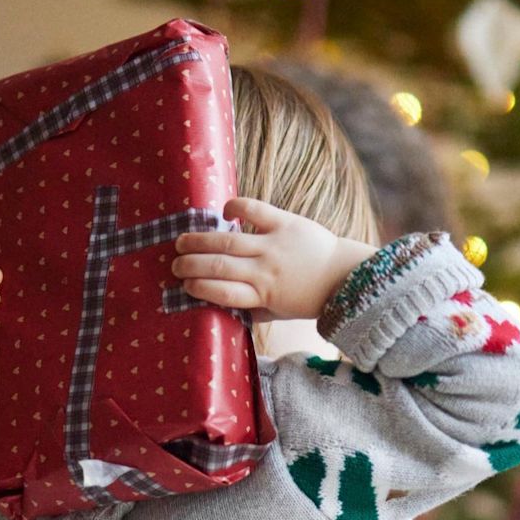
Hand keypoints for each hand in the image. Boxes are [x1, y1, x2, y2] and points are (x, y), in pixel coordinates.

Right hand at [171, 197, 376, 320]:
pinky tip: (223, 210)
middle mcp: (266, 271)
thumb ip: (252, 310)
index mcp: (263, 296)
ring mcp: (275, 246)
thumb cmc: (306, 297)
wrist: (344, 277)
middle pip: (219, 267)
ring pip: (228, 241)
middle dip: (191, 265)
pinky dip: (236, 207)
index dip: (199, 289)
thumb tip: (219, 309)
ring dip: (200, 241)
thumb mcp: (279, 312)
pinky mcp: (286, 223)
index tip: (184, 285)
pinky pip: (255, 211)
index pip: (223, 294)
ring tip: (182, 241)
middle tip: (175, 263)